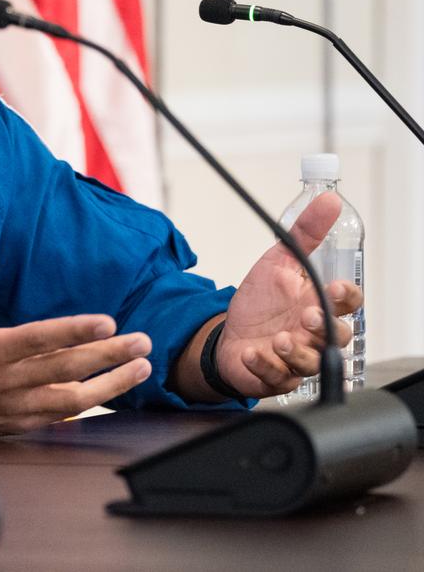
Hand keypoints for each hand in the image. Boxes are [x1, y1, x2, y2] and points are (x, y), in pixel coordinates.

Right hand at [0, 221, 152, 435]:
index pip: (39, 340)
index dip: (74, 332)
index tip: (108, 322)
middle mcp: (7, 382)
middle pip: (67, 370)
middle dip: (110, 356)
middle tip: (143, 342)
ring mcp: (17, 407)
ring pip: (74, 399)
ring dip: (112, 384)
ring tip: (141, 367)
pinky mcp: (22, 422)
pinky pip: (65, 416)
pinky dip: (93, 403)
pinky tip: (115, 387)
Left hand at [217, 191, 362, 396]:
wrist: (230, 333)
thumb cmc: (262, 302)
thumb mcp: (279, 262)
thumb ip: (304, 234)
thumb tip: (328, 200)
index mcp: (319, 304)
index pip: (348, 303)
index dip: (347, 296)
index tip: (336, 287)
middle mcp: (313, 333)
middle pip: (337, 336)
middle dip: (325, 327)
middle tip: (307, 317)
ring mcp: (297, 357)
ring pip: (312, 362)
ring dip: (297, 352)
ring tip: (279, 340)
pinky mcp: (276, 376)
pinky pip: (277, 378)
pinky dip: (266, 366)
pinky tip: (252, 353)